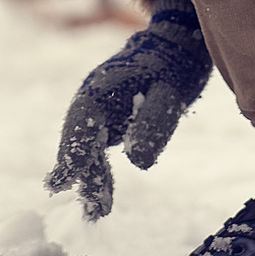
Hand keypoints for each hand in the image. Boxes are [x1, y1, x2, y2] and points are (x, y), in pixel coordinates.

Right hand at [43, 0, 213, 219]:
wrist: (176, 43)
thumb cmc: (174, 64)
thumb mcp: (171, 92)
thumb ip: (154, 124)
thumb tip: (138, 162)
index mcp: (99, 89)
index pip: (81, 127)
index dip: (79, 158)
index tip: (78, 187)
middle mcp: (91, 98)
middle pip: (78, 140)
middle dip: (83, 174)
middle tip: (96, 210)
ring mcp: (96, 108)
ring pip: (84, 145)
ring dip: (88, 175)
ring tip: (96, 211)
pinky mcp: (107, 117)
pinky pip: (94, 145)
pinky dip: (93, 167)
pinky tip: (92, 192)